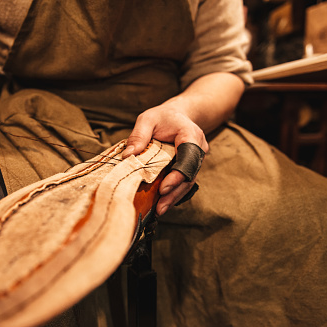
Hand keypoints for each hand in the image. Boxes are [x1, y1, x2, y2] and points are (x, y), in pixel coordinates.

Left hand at [122, 99, 208, 215]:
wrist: (179, 116)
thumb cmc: (163, 117)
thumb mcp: (147, 119)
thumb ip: (138, 135)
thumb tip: (128, 156)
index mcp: (190, 134)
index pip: (189, 156)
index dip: (178, 174)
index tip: (163, 187)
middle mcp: (199, 148)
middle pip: (190, 174)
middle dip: (175, 191)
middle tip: (160, 206)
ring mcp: (197, 159)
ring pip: (189, 182)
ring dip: (175, 197)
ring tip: (160, 210)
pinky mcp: (191, 168)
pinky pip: (184, 183)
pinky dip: (174, 193)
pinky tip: (163, 204)